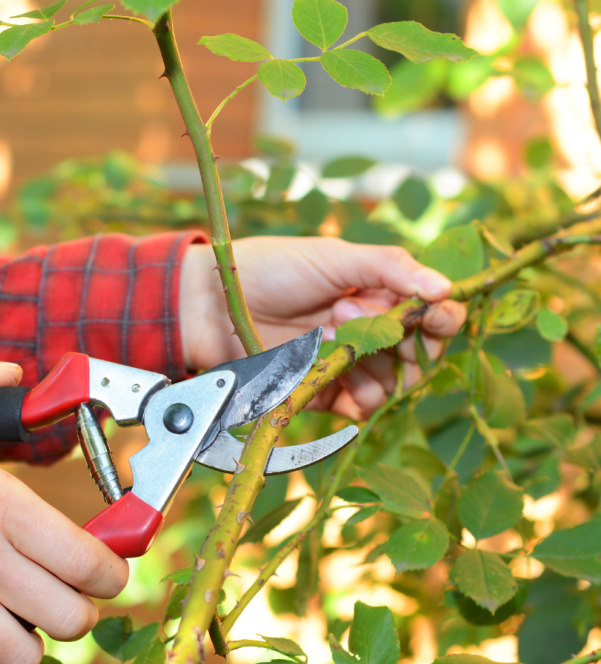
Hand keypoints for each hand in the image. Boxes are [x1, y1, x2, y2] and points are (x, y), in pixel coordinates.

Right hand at [0, 348, 127, 663]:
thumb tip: (10, 371)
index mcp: (0, 504)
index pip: (91, 561)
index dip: (113, 574)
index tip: (107, 572)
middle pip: (72, 619)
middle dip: (77, 612)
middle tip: (62, 596)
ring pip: (24, 658)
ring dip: (26, 644)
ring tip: (14, 621)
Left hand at [180, 236, 465, 419]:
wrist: (216, 303)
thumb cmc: (274, 269)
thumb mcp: (335, 256)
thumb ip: (390, 268)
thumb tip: (446, 287)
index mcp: (379, 295)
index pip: (431, 315)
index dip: (441, 318)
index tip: (438, 315)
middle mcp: (369, 332)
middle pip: (417, 356)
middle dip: (401, 341)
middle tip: (350, 312)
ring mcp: (347, 365)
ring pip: (392, 385)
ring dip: (372, 363)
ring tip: (329, 331)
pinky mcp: (324, 392)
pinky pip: (360, 407)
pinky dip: (358, 396)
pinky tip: (334, 372)